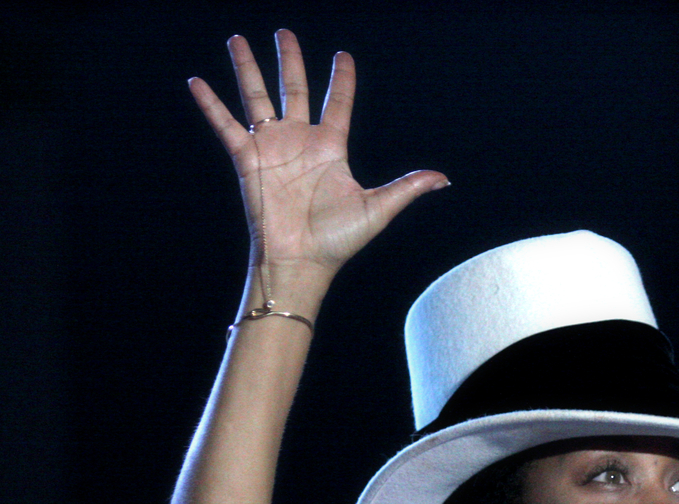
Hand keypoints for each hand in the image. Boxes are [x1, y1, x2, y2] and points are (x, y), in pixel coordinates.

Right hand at [189, 30, 447, 281]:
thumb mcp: (379, 208)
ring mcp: (272, 147)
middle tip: (284, 32)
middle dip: (290, 60)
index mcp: (331, 148)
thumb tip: (444, 179)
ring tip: (238, 39)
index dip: (342, 80)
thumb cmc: (338, 240)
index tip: (343, 56)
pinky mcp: (248, 159)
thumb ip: (408, 187)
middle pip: (294, 89)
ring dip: (247, 68)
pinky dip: (211, 105)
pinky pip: (226, 125)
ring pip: (257, 97)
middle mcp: (300, 142)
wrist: (301, 260)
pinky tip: (197, 82)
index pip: (338, 104)